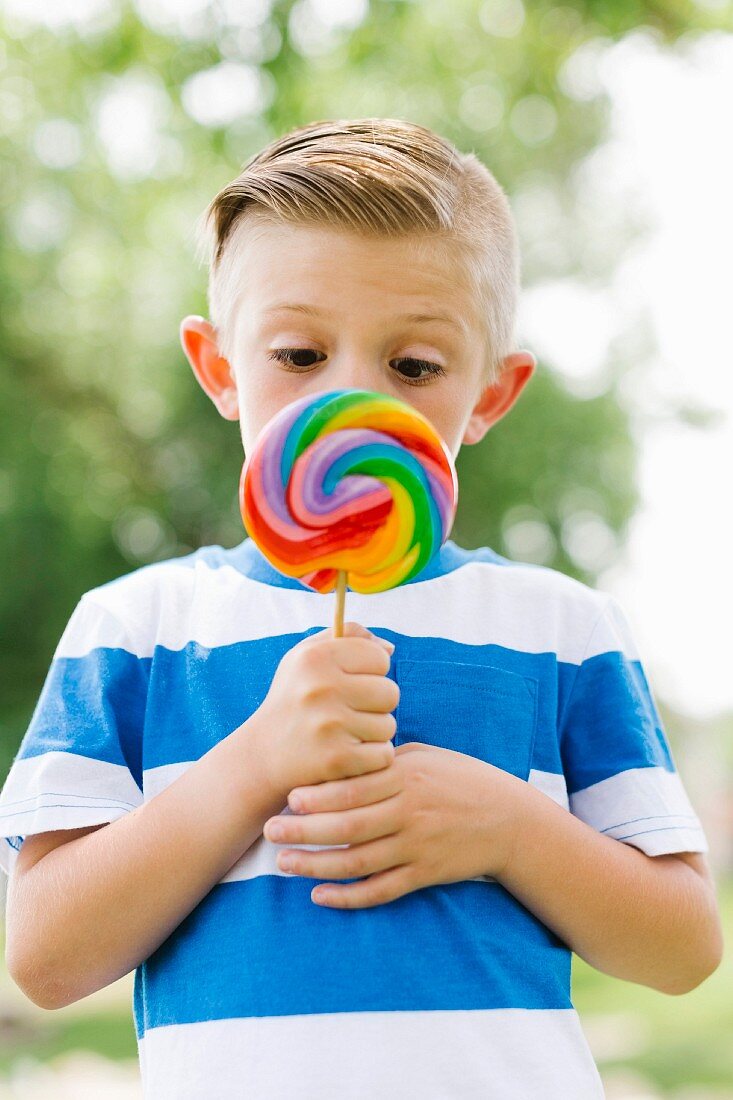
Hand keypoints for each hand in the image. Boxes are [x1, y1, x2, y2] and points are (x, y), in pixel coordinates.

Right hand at [253, 620, 398, 798]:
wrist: (263, 754)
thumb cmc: (294, 697)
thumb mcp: (307, 656)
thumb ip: (348, 636)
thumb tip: (390, 648)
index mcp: (316, 657)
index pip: (380, 658)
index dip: (371, 672)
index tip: (351, 682)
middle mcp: (321, 688)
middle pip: (390, 693)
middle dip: (376, 704)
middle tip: (350, 711)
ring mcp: (329, 725)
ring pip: (388, 726)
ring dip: (374, 732)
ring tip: (346, 732)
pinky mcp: (337, 759)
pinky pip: (383, 754)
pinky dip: (372, 758)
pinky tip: (348, 753)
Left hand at [262, 742, 523, 907]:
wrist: (509, 820)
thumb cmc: (461, 780)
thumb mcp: (426, 757)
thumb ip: (386, 759)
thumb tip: (343, 755)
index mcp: (407, 777)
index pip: (355, 786)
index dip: (319, 794)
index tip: (288, 796)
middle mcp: (410, 812)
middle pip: (349, 825)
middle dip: (305, 830)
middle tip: (270, 830)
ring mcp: (417, 846)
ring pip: (359, 861)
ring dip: (316, 865)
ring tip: (283, 864)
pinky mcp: (425, 874)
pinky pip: (381, 890)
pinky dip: (349, 896)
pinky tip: (320, 895)